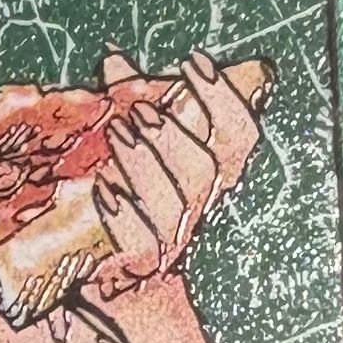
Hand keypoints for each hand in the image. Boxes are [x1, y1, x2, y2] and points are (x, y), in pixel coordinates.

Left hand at [87, 51, 256, 295]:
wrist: (114, 281)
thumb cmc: (127, 201)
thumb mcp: (132, 150)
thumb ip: (129, 106)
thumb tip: (116, 60)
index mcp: (208, 174)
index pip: (239, 136)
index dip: (225, 97)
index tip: (195, 63)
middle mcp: (197, 207)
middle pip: (205, 170)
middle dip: (173, 134)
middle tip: (139, 111)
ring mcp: (172, 238)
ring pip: (175, 202)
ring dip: (145, 163)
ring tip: (115, 134)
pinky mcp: (141, 265)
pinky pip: (139, 239)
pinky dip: (123, 211)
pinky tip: (103, 189)